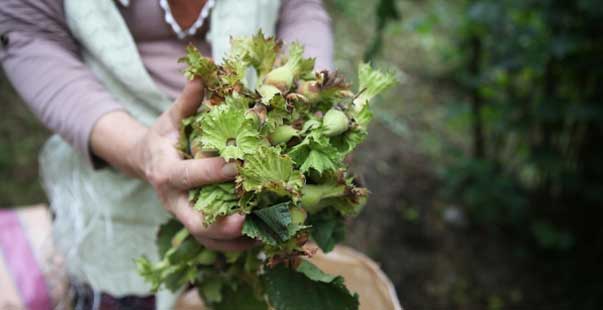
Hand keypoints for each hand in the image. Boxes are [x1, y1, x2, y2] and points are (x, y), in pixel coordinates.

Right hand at [91, 79, 254, 251]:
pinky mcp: (193, 223)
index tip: (239, 164)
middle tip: (244, 220)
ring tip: (262, 237)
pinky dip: (234, 245)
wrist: (146, 161)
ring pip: (205, 236)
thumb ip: (187, 101)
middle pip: (192, 220)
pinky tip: (259, 239)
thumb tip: (202, 75)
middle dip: (218, 224)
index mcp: (166, 172)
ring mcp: (183, 214)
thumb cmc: (164, 138)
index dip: (212, 171)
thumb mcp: (170, 118)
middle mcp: (172, 200)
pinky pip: (212, 240)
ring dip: (233, 241)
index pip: (187, 175)